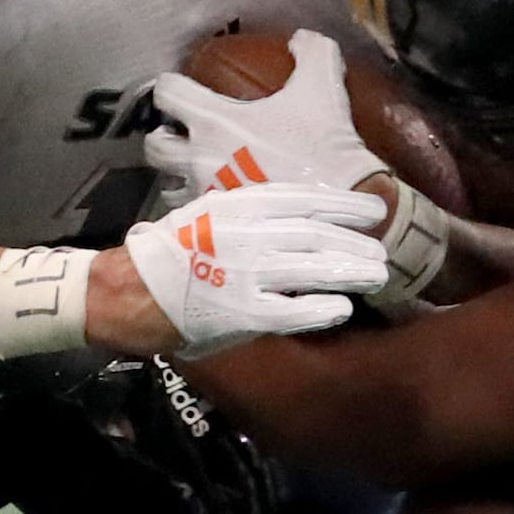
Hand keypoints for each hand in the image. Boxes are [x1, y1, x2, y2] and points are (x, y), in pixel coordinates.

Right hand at [114, 181, 389, 357]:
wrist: (132, 291)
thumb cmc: (175, 252)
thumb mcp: (213, 213)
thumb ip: (255, 212)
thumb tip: (307, 214)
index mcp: (241, 206)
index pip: (306, 200)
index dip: (345, 206)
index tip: (373, 211)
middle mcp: (248, 234)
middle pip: (318, 236)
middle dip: (355, 244)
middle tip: (381, 252)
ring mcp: (247, 274)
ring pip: (313, 270)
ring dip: (350, 272)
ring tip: (376, 275)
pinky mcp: (243, 313)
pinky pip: (292, 311)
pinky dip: (321, 309)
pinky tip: (341, 309)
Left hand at [144, 29, 391, 198]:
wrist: (337, 207)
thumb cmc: (322, 146)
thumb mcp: (324, 87)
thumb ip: (312, 52)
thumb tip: (300, 39)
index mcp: (213, 121)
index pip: (167, 93)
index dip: (171, 86)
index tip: (181, 87)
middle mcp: (198, 158)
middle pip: (154, 146)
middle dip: (163, 138)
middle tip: (182, 136)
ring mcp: (204, 195)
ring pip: (168, 185)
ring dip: (177, 176)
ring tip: (198, 173)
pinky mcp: (217, 226)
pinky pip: (193, 216)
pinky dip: (198, 209)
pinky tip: (219, 205)